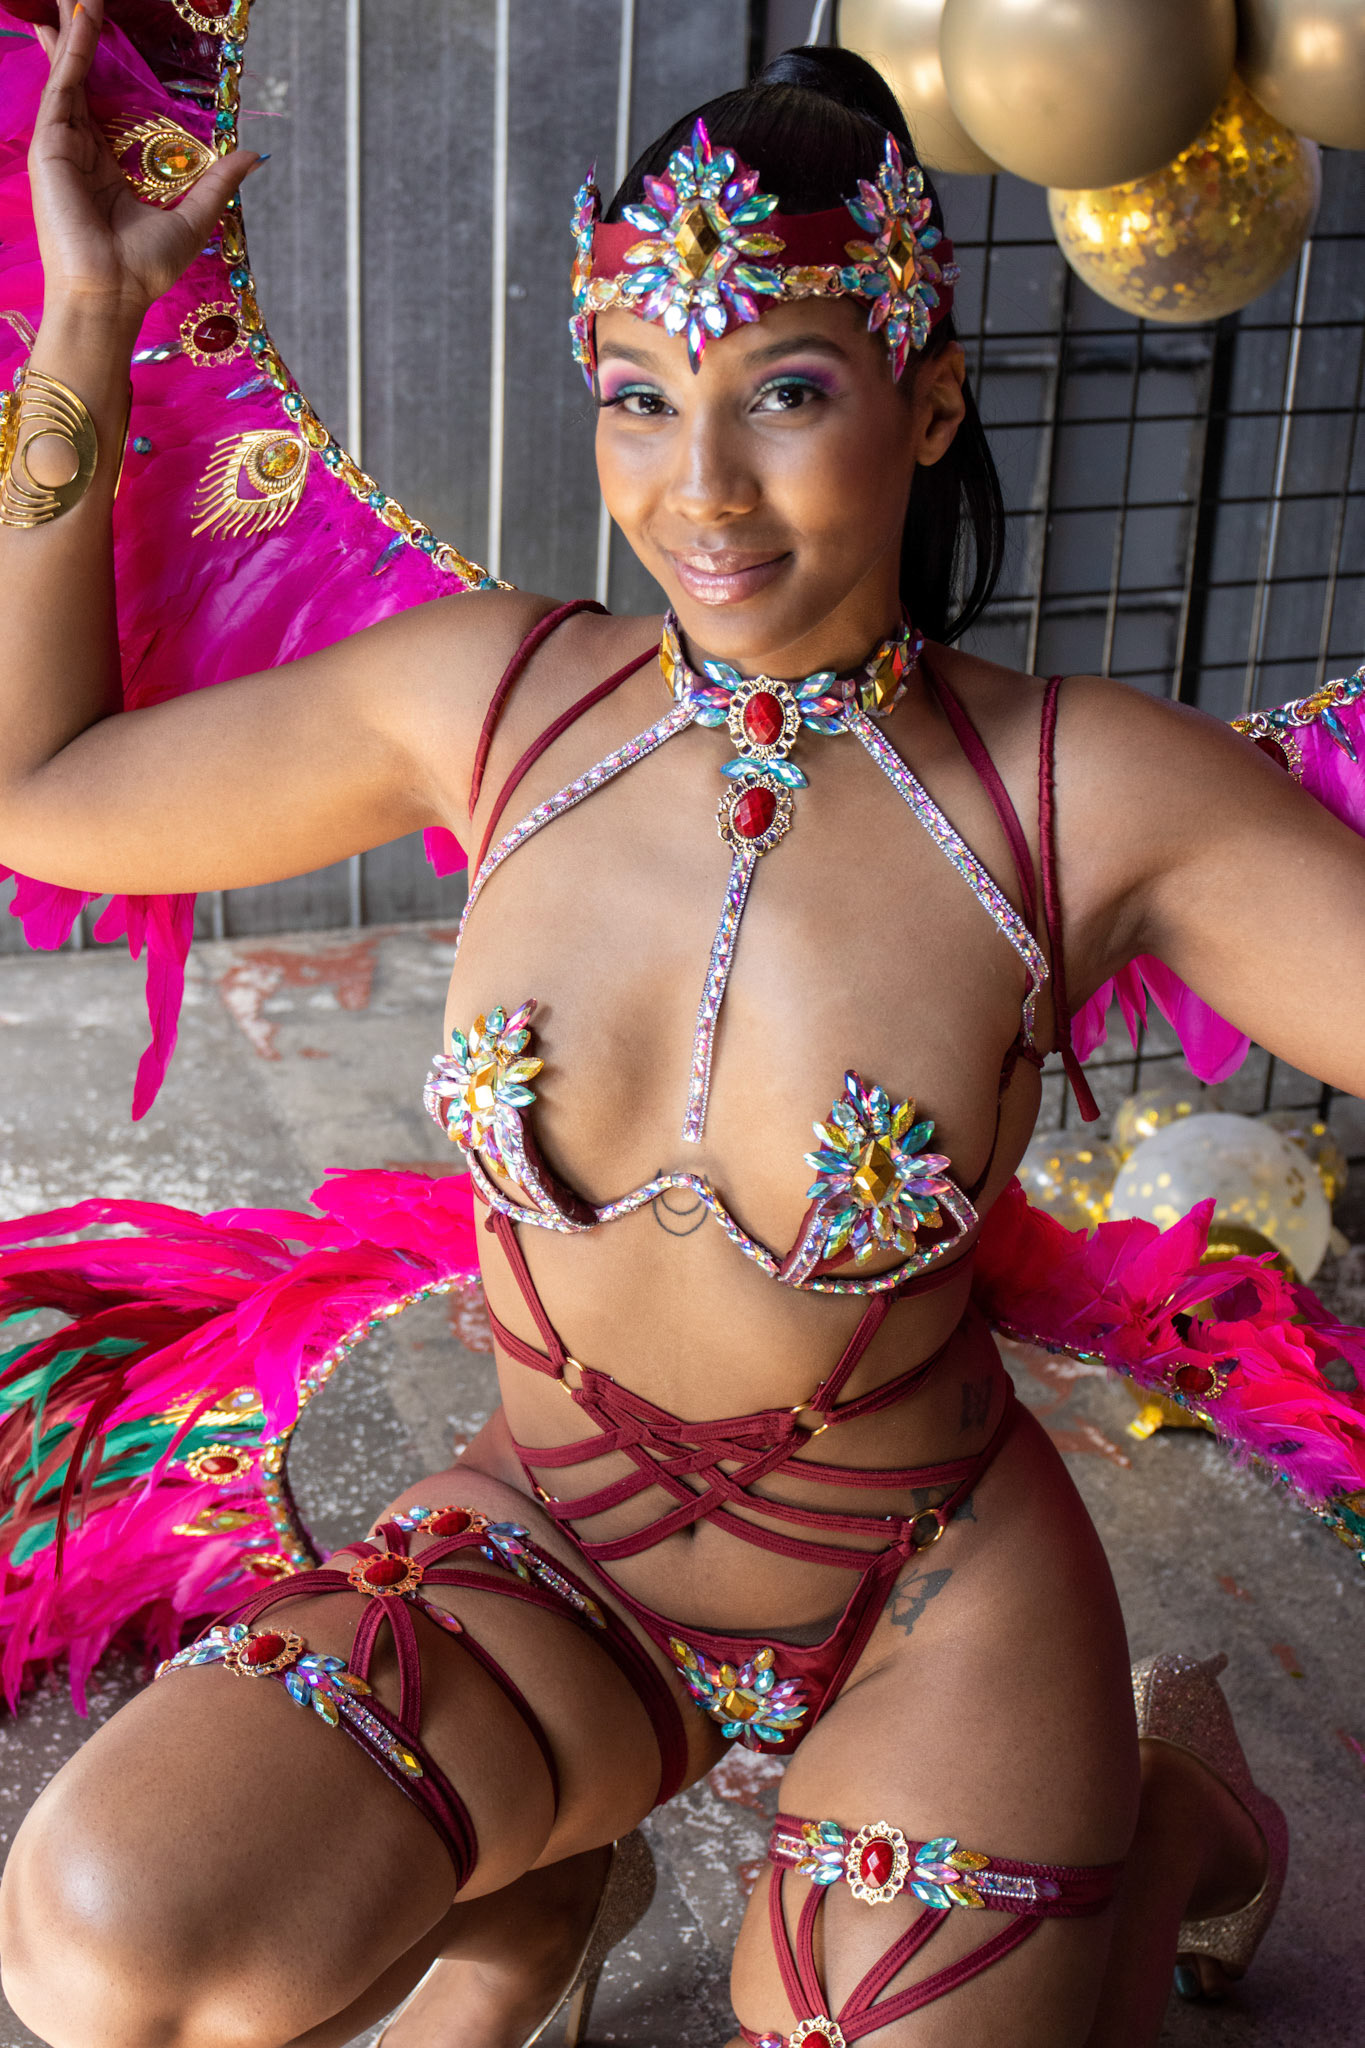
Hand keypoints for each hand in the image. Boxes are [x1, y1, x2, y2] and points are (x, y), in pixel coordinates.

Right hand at [28, 0, 260, 329]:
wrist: (111, 296)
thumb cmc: (143, 270)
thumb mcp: (193, 217)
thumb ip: (217, 182)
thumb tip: (252, 155)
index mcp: (104, 167)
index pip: (101, 100)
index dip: (103, 63)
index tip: (106, 26)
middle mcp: (79, 151)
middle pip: (78, 79)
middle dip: (79, 36)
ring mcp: (60, 147)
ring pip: (68, 74)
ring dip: (74, 30)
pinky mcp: (50, 146)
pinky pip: (64, 86)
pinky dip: (73, 50)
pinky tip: (83, 18)